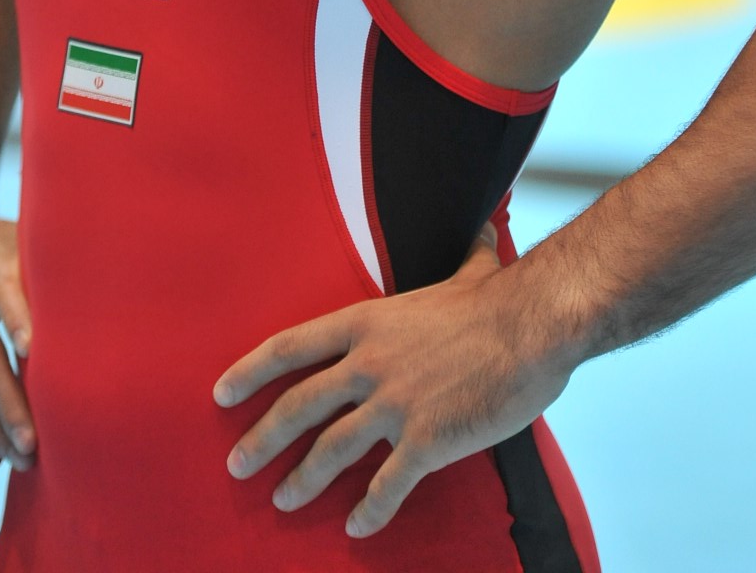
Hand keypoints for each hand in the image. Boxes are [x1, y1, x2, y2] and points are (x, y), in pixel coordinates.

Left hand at [213, 229, 571, 537]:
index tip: (222, 393)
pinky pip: (386, 485)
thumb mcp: (472, 271)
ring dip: (302, 480)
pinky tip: (357, 528)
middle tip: (236, 465)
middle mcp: (370, 364)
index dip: (251, 370)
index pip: (292, 346)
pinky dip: (369, 510)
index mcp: (369, 322)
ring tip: (282, 501)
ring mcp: (394, 405)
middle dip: (262, 438)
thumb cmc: (501, 300)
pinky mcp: (425, 441)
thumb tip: (484, 227)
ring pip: (331, 450)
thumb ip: (467, 255)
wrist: (533, 328)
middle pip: (298, 406)